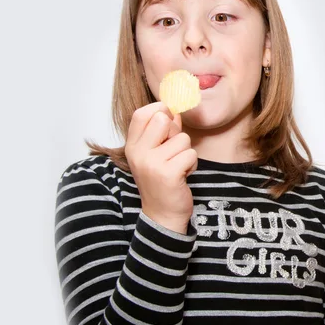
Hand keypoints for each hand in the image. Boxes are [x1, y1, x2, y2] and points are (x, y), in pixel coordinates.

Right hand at [124, 102, 196, 233]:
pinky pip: (190, 154)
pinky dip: (192, 164)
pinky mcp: (168, 174)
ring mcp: (152, 163)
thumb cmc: (161, 180)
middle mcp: (138, 153)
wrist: (162, 214)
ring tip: (178, 166)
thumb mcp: (155, 153)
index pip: (142, 114)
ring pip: (182, 139)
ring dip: (186, 152)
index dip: (160, 111)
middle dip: (176, 133)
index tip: (169, 121)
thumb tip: (174, 110)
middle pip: (164, 120)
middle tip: (173, 151)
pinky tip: (183, 175)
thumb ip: (163, 131)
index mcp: (132, 146)